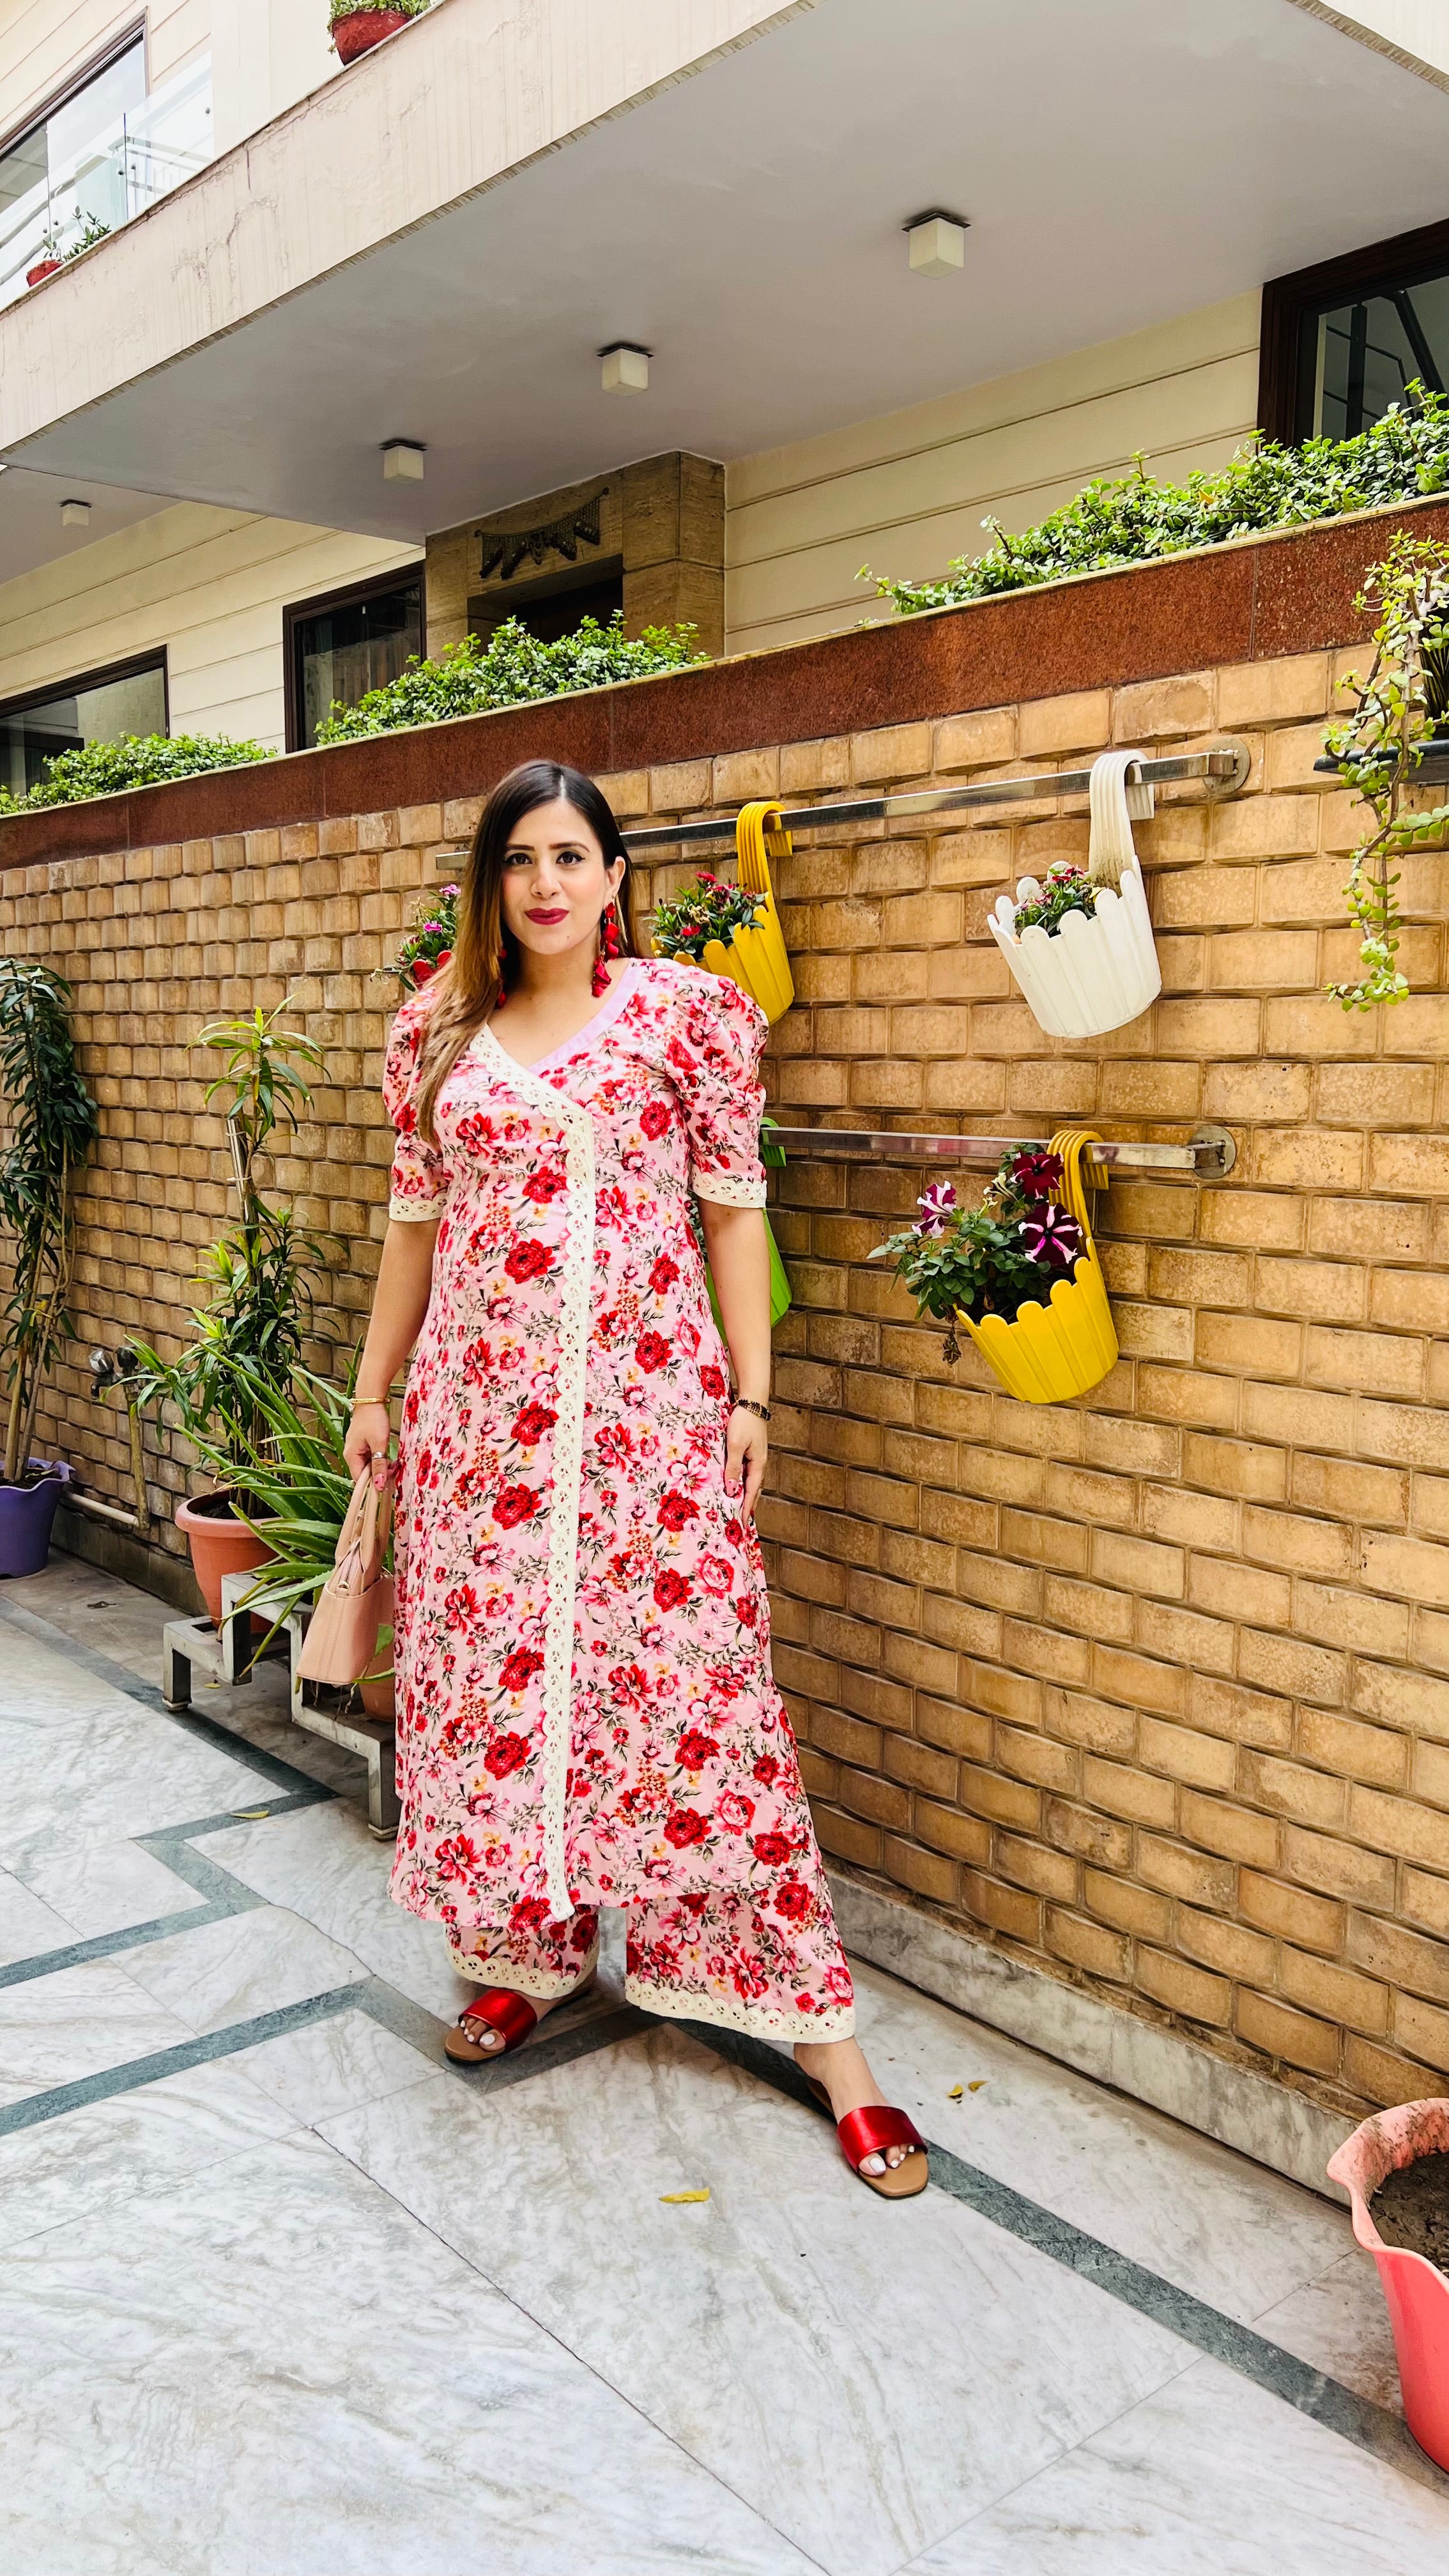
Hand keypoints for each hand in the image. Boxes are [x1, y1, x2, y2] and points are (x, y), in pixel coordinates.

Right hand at [344, 1399, 392, 1485]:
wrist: (371, 1399)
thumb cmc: (373, 1418)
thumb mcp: (379, 1443)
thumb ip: (379, 1464)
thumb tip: (378, 1485)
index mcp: (351, 1456)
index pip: (360, 1480)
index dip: (373, 1485)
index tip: (388, 1486)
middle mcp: (351, 1454)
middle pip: (364, 1474)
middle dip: (379, 1475)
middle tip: (394, 1472)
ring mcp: (356, 1449)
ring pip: (369, 1466)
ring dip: (381, 1467)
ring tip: (394, 1464)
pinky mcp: (362, 1444)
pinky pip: (371, 1458)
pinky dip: (380, 1460)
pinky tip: (390, 1458)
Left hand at [724, 1404, 767, 1521]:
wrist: (752, 1401)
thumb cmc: (743, 1421)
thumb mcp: (735, 1445)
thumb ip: (733, 1467)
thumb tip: (731, 1490)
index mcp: (758, 1463)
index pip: (751, 1491)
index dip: (746, 1507)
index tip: (742, 1523)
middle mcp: (759, 1462)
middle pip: (754, 1488)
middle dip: (748, 1504)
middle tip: (741, 1520)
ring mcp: (756, 1455)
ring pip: (750, 1480)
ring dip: (745, 1493)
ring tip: (739, 1506)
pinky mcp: (751, 1449)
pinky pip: (747, 1470)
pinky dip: (742, 1480)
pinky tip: (736, 1482)